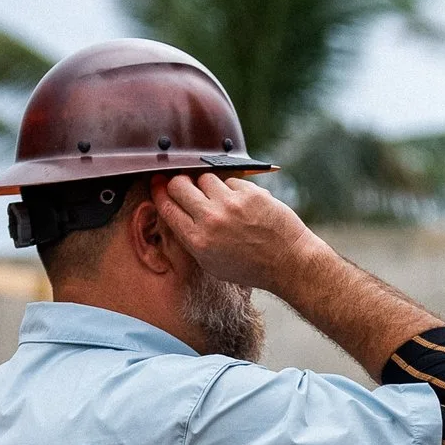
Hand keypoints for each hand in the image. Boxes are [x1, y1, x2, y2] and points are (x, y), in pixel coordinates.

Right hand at [151, 172, 325, 295]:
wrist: (287, 261)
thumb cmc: (250, 266)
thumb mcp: (211, 263)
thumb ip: (191, 237)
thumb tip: (176, 210)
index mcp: (197, 240)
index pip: (167, 207)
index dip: (159, 192)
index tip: (157, 184)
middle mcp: (211, 220)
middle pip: (179, 184)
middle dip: (177, 182)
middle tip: (182, 184)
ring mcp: (231, 204)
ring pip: (204, 177)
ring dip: (207, 185)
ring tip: (219, 199)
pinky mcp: (250, 193)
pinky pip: (230, 180)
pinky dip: (232, 188)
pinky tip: (241, 203)